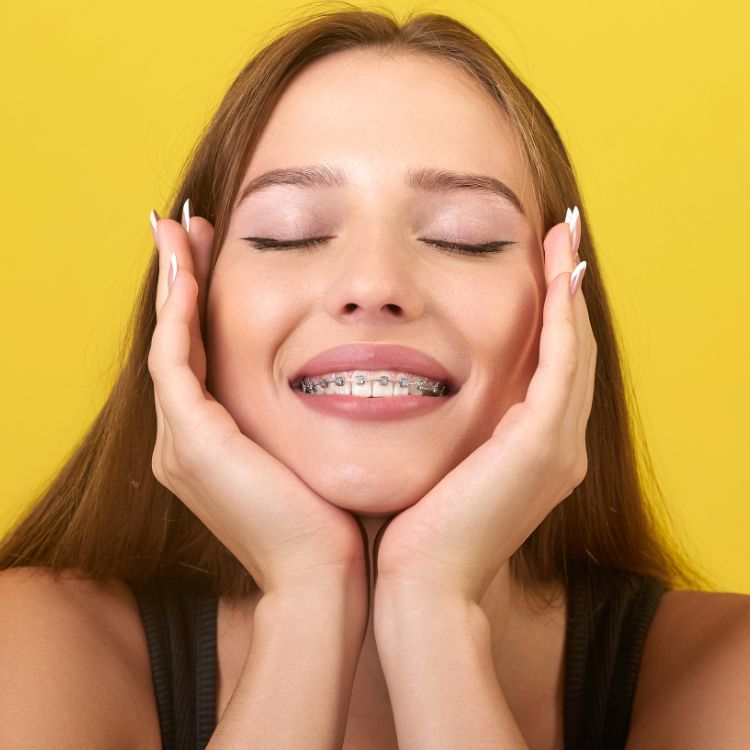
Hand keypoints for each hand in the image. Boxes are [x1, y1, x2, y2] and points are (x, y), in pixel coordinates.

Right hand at [148, 204, 369, 603]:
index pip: (201, 358)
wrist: (323, 579)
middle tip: (186, 231)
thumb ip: (310, 416)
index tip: (214, 258)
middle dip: (181, 283)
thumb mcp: (315, 454)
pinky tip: (189, 271)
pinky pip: (176, 359)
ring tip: (180, 232)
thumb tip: (351, 375)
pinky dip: (178, 314)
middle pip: (178, 343)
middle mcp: (185, 440)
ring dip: (174, 285)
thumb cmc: (332, 521)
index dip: (202, 306)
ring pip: (170, 343)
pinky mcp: (191, 439)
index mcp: (213, 445)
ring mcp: (181, 441)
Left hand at [371, 216, 595, 605]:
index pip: (553, 368)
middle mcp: (559, 446)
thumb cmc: (418, 528)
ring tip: (562, 238)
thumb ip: (454, 428)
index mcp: (536, 452)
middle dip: (567, 291)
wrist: (423, 585)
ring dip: (568, 290)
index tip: (541, 267)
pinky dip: (562, 318)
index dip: (552, 315)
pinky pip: (560, 363)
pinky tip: (555, 274)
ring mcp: (557, 446)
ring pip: (575, 349)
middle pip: (573, 351)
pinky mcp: (540, 444)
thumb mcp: (444, 465)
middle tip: (559, 237)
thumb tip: (419, 387)